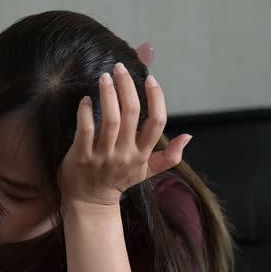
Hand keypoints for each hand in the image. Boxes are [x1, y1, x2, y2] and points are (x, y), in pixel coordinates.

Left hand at [58, 62, 190, 211]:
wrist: (89, 203)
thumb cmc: (117, 182)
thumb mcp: (146, 171)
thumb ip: (169, 156)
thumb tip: (188, 137)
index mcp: (142, 155)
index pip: (157, 123)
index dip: (156, 98)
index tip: (150, 78)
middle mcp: (125, 154)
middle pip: (131, 113)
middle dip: (127, 86)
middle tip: (120, 68)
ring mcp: (103, 155)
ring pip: (110, 118)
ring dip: (108, 93)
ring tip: (104, 77)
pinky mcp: (82, 156)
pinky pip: (86, 128)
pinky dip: (86, 110)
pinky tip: (86, 99)